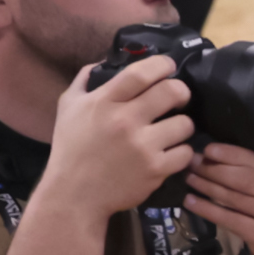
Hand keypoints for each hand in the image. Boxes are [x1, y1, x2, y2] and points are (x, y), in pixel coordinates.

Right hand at [45, 52, 197, 218]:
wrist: (74, 193)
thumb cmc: (71, 148)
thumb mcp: (68, 107)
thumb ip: (84, 80)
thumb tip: (104, 61)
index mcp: (104, 102)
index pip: (141, 73)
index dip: (162, 64)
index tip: (169, 66)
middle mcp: (125, 121)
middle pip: (172, 92)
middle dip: (181, 91)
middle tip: (179, 97)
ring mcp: (142, 146)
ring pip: (185, 124)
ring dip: (182, 126)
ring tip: (173, 130)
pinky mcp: (156, 169)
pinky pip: (186, 153)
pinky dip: (181, 152)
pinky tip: (171, 152)